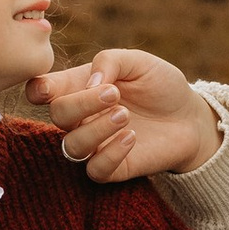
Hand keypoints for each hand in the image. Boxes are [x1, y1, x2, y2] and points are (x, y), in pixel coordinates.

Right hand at [28, 45, 220, 185]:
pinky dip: (111, 153)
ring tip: (125, 114)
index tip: (52, 87)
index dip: (38, 89)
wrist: (190, 117)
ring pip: (73, 146)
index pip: (41, 90)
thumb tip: (90, 83)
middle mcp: (81, 117)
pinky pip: (95, 170)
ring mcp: (95, 144)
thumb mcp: (138, 61)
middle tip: (114, 94)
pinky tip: (131, 137)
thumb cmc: (160, 85)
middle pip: (57, 114)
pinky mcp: (112, 168)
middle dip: (81, 103)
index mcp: (78, 87)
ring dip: (96, 128)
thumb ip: (111, 60)